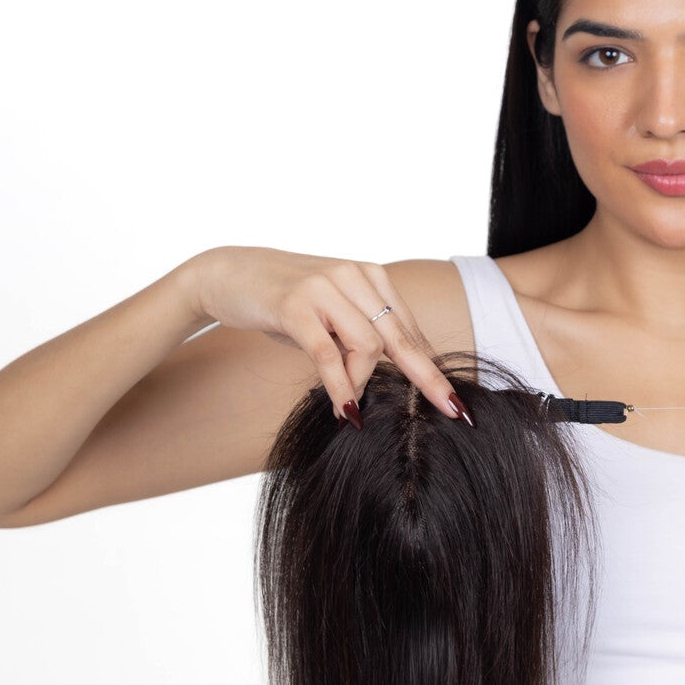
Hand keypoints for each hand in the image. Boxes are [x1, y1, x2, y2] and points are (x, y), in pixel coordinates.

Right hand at [185, 245, 471, 425]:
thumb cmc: (283, 300)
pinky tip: (344, 409)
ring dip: (362, 384)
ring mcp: (325, 288)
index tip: (456, 401)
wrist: (227, 273)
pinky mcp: (295, 305)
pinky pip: (328, 354)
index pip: (410, 330)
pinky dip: (340, 386)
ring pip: (368, 347)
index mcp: (370, 278)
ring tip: (348, 407)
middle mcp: (354, 277)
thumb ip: (361, 336)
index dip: (433, 368)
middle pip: (402, 338)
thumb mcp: (330, 315)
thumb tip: (393, 373)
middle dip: (429, 380)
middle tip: (453, 411)